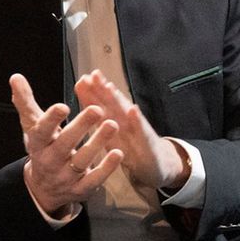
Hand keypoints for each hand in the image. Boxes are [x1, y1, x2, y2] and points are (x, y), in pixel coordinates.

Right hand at [12, 74, 121, 216]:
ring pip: (82, 161)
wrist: (42, 188)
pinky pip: (94, 180)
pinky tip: (118, 152)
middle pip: (64, 144)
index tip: (63, 106)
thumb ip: (26, 102)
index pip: (41, 131)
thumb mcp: (33, 127)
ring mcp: (65, 177)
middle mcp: (50, 161)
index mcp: (38, 144)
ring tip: (112, 124)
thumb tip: (15, 76)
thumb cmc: (43, 148)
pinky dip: (106, 168)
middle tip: (97, 109)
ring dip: (97, 143)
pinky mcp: (80, 189)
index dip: (51, 120)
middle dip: (80, 127)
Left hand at [72, 70, 189, 191]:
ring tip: (109, 87)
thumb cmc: (133, 149)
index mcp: (115, 122)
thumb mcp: (115, 136)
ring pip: (126, 114)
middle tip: (94, 75)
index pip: (102, 106)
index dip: (92, 93)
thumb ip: (103, 120)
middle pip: (113, 104)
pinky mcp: (148, 144)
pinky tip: (133, 110)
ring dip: (118, 100)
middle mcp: (127, 122)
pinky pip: (141, 132)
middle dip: (103, 90)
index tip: (82, 79)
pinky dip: (137, 120)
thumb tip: (87, 103)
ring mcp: (138, 131)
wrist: (157, 165)